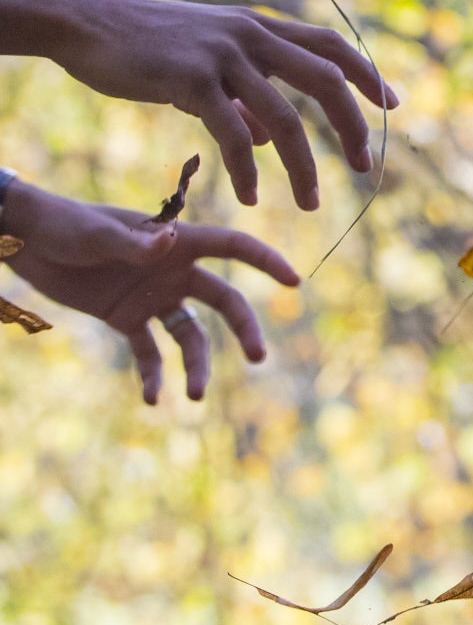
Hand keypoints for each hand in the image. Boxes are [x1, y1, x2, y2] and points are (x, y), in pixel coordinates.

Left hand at [1, 180, 298, 403]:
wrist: (25, 241)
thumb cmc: (65, 224)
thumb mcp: (96, 234)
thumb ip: (133, 244)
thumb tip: (169, 244)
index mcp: (176, 242)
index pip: (232, 248)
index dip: (265, 261)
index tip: (293, 282)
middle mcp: (173, 271)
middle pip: (223, 301)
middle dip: (243, 329)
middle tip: (257, 357)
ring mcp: (152, 296)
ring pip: (190, 334)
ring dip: (197, 364)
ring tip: (196, 396)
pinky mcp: (126, 317)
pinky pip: (148, 351)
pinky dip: (152, 375)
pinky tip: (152, 399)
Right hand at [13, 0, 396, 208]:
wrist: (87, 23)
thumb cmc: (147, 45)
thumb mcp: (207, 63)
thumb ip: (244, 98)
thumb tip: (270, 139)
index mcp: (261, 28)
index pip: (332, 46)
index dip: (368, 74)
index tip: (392, 106)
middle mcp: (251, 36)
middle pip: (326, 80)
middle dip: (352, 127)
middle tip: (366, 168)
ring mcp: (223, 56)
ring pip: (285, 118)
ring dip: (305, 166)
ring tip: (312, 203)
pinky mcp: (191, 80)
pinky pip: (233, 134)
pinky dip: (247, 171)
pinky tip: (254, 198)